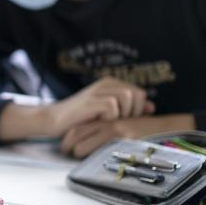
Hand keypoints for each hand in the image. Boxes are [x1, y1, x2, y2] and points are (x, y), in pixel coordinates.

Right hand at [0, 77, 155, 140]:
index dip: (137, 109)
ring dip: (121, 114)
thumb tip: (151, 107)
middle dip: (132, 111)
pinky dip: (108, 117)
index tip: (124, 119)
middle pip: (136, 93)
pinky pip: (112, 106)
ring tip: (106, 120)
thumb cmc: (82, 119)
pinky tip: (97, 120)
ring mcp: (98, 90)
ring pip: (126, 97)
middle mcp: (106, 83)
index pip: (140, 92)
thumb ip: (129, 108)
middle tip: (116, 121)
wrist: (54, 120)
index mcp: (111, 83)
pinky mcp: (91, 99)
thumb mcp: (109, 113)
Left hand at [60, 114, 194, 157]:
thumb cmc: (144, 130)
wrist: (167, 127)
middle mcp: (109, 123)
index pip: (81, 126)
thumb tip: (90, 141)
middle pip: (78, 132)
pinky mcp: (125, 140)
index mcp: (108, 119)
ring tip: (73, 156)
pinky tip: (90, 161)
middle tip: (64, 151)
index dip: (69, 136)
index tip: (64, 145)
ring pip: (86, 143)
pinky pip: (102, 150)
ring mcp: (116, 132)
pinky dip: (92, 156)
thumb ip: (108, 129)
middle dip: (68, 144)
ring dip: (76, 151)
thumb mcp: (124, 124)